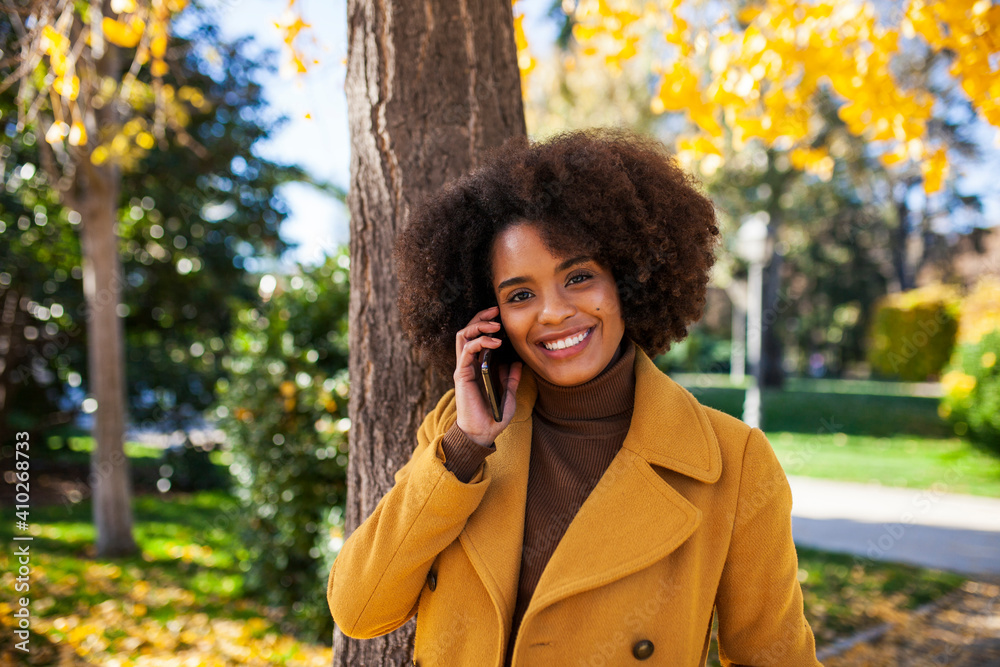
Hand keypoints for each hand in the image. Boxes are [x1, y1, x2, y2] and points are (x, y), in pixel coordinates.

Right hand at [453, 306, 522, 445]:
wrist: (483, 433)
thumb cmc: (494, 416)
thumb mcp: (509, 395)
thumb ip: (512, 379)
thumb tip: (518, 363)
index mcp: (477, 367)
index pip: (477, 337)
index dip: (486, 323)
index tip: (500, 315)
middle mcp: (468, 364)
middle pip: (468, 331)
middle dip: (481, 318)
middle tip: (496, 311)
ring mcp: (463, 368)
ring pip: (463, 336)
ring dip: (478, 326)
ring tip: (495, 325)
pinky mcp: (461, 374)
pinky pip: (467, 350)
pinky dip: (480, 342)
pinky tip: (495, 343)